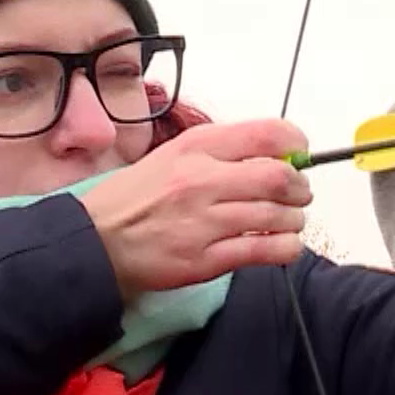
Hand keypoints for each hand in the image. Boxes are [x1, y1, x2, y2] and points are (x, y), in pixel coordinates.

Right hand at [79, 119, 311, 297]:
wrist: (94, 241)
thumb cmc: (133, 199)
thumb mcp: (171, 156)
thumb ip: (219, 153)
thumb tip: (272, 153)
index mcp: (195, 148)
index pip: (266, 134)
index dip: (295, 143)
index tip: (299, 154)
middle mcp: (202, 181)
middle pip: (279, 177)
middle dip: (300, 188)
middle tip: (298, 194)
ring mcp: (203, 222)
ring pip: (276, 216)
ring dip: (294, 220)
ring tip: (288, 221)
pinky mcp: (204, 260)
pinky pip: (262, 251)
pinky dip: (285, 248)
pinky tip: (283, 245)